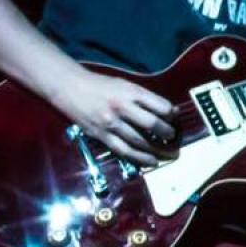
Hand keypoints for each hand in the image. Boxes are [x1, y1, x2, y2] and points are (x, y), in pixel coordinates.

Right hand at [48, 68, 177, 165]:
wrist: (70, 88)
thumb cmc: (101, 85)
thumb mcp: (126, 84)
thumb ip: (145, 97)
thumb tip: (169, 111)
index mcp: (131, 92)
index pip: (160, 106)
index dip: (172, 114)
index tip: (175, 118)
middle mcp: (121, 107)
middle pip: (152, 124)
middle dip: (167, 134)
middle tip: (173, 138)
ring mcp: (110, 123)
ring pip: (139, 141)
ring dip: (156, 149)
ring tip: (168, 153)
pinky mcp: (101, 135)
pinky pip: (123, 150)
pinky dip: (139, 158)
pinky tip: (151, 161)